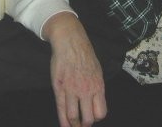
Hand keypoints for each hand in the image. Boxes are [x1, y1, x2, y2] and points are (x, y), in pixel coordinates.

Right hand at [43, 12, 106, 126]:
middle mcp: (86, 91)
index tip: (91, 116)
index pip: (101, 112)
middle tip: (81, 124)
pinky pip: (61, 109)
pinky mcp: (60, 88)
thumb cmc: (84, 54)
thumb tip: (97, 100)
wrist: (71, 42)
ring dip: (73, 124)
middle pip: (88, 119)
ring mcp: (72, 90)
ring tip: (72, 125)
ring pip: (74, 117)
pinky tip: (64, 126)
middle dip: (85, 124)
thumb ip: (97, 87)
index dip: (96, 118)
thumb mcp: (97, 70)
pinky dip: (63, 121)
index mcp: (98, 86)